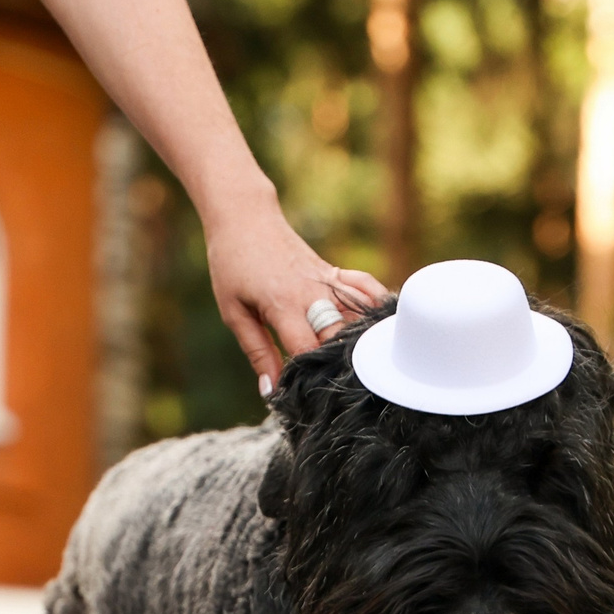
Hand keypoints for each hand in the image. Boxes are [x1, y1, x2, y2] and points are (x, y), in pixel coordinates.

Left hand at [204, 192, 387, 393]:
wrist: (245, 218)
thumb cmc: (232, 266)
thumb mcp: (234, 313)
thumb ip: (256, 351)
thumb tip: (271, 389)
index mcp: (282, 304)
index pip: (306, 350)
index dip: (308, 377)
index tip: (305, 395)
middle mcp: (311, 293)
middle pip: (338, 337)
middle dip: (338, 365)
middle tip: (336, 389)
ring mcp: (327, 281)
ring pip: (358, 316)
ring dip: (362, 342)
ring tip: (365, 367)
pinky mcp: (335, 272)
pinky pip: (366, 290)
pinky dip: (376, 308)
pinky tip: (381, 330)